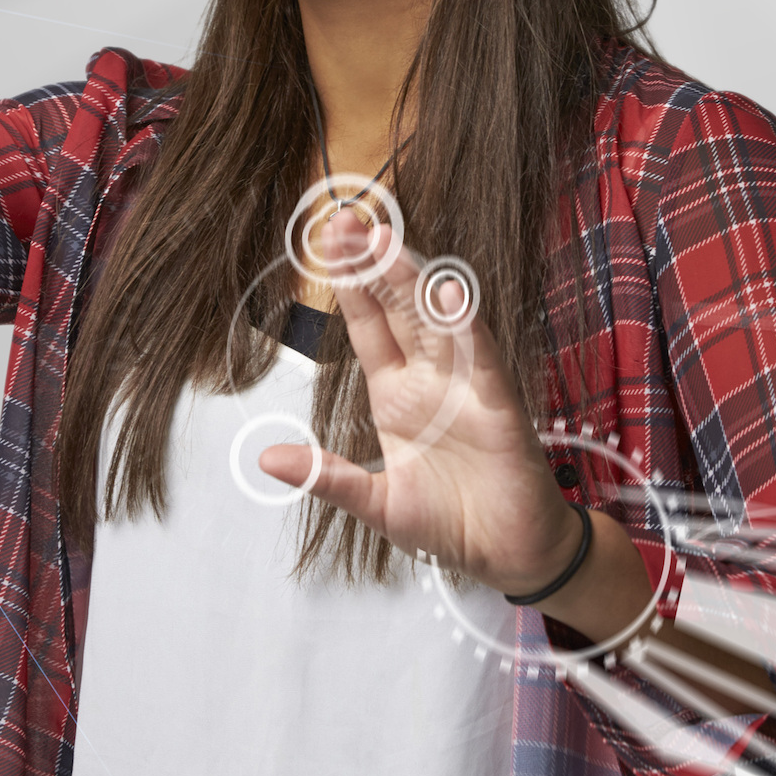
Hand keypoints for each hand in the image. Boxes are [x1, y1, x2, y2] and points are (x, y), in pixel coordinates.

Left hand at [260, 215, 583, 596]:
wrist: (509, 555)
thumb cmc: (449, 523)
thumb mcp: (375, 503)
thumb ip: (327, 477)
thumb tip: (266, 457)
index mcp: (395, 395)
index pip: (368, 327)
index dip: (350, 286)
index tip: (328, 243)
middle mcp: (429, 381)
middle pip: (398, 309)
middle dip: (373, 266)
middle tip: (348, 220)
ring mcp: (465, 388)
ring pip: (435, 322)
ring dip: (412, 281)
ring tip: (385, 241)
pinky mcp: (498, 406)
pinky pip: (482, 359)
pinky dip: (466, 327)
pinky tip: (449, 293)